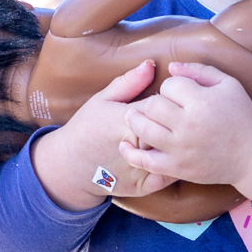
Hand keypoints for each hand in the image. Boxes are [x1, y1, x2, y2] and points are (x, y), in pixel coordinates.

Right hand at [30, 60, 176, 210]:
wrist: (70, 164)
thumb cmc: (87, 127)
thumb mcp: (102, 99)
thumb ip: (129, 82)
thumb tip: (152, 64)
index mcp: (126, 120)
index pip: (163, 105)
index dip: (170, 100)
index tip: (171, 99)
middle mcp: (135, 145)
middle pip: (172, 129)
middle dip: (178, 122)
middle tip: (179, 117)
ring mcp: (139, 168)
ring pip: (174, 154)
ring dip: (181, 144)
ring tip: (180, 135)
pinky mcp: (143, 186)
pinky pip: (170, 176)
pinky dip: (177, 166)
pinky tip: (177, 156)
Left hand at [120, 62, 251, 205]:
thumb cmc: (242, 116)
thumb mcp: (228, 85)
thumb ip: (198, 71)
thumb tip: (170, 67)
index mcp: (201, 102)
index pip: (168, 85)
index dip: (170, 86)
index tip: (178, 93)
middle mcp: (188, 125)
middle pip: (152, 105)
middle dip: (152, 102)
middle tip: (157, 106)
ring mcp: (181, 149)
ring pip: (143, 129)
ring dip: (135, 121)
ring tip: (134, 117)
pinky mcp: (178, 168)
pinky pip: (146, 161)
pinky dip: (131, 153)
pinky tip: (124, 144)